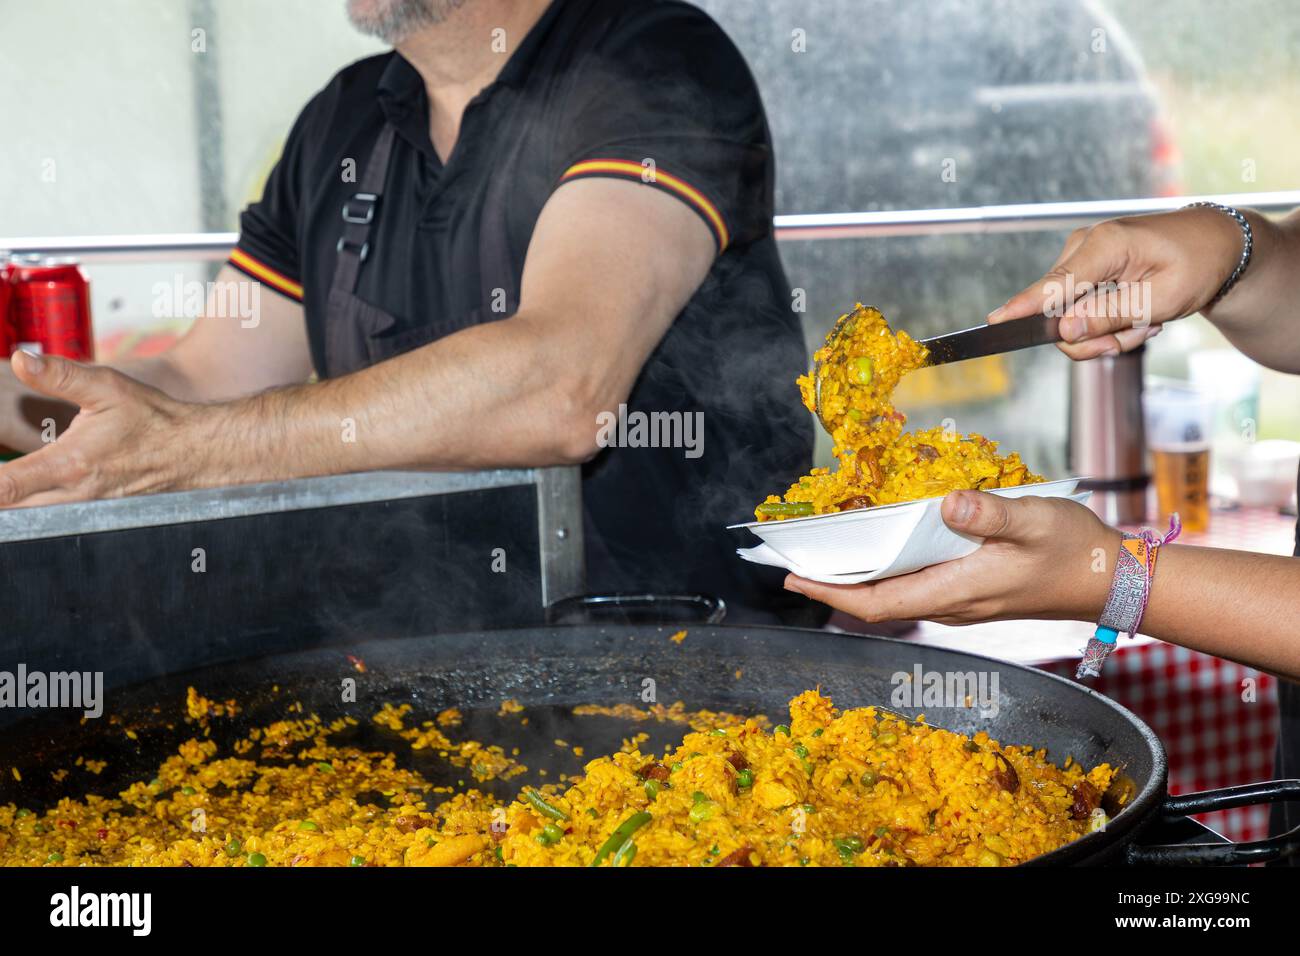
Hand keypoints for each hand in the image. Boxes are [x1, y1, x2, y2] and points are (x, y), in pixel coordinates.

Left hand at [0, 351, 219, 507]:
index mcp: (70, 464)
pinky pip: (50, 521)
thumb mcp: (107, 387)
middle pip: (11, 511)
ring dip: (11, 505)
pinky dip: (31, 511)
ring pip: (29, 520)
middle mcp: (74, 495)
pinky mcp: (94, 516)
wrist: (194, 451)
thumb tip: (21, 360)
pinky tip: (25, 497)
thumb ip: (60, 375)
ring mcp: (86, 511)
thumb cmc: (153, 419)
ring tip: (5, 489)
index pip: (6, 487)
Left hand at [783, 490, 1121, 624]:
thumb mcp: (1034, 520)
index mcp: (957, 590)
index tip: (795, 580)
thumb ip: (989, 512)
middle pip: (877, 603)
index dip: (832, 594)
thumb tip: (947, 503)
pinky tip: (880, 551)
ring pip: (896, 596)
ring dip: (858, 581)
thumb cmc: (1076, 550)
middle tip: (793, 565)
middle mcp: (953, 603)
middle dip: (832, 587)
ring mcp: (963, 601)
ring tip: (825, 556)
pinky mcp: (974, 592)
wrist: (1113, 580)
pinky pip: (916, 587)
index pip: (878, 603)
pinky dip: (887, 573)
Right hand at [988, 207, 1244, 359]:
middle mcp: (1085, 246)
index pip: (1054, 285)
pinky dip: (1108, 319)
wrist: (1217, 243)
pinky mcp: (1085, 266)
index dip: (1024, 308)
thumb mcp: (1163, 300)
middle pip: (1060, 311)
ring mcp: (1082, 255)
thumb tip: (1064, 332)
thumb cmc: (1198, 264)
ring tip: (1147, 324)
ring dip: (1107, 331)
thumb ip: (1109, 316)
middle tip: (1138, 338)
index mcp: (1104, 246)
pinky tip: (1138, 314)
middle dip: (1095, 337)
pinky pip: (1080, 307)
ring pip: (1070, 316)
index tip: (995, 323)